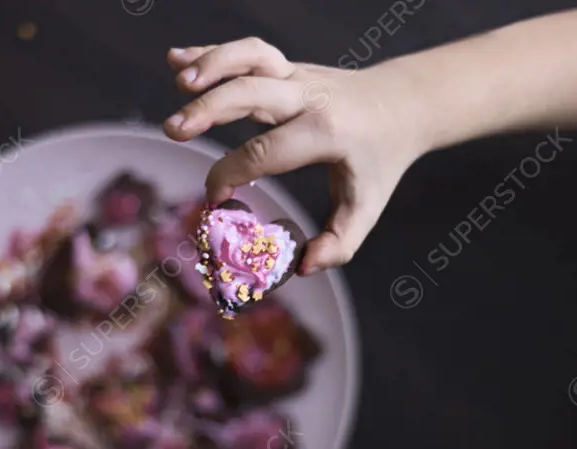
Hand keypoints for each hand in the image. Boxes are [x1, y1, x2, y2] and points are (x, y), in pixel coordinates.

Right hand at [163, 38, 424, 273]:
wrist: (404, 104)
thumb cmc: (379, 160)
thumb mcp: (367, 206)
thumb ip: (340, 243)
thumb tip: (303, 267)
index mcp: (327, 132)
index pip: (266, 151)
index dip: (231, 174)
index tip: (213, 200)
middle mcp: (310, 96)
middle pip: (251, 92)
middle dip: (209, 108)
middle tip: (173, 131)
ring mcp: (298, 75)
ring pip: (251, 57)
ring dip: (211, 64)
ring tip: (177, 81)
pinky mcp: (287, 66)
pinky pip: (248, 52)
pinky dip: (210, 52)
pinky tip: (175, 60)